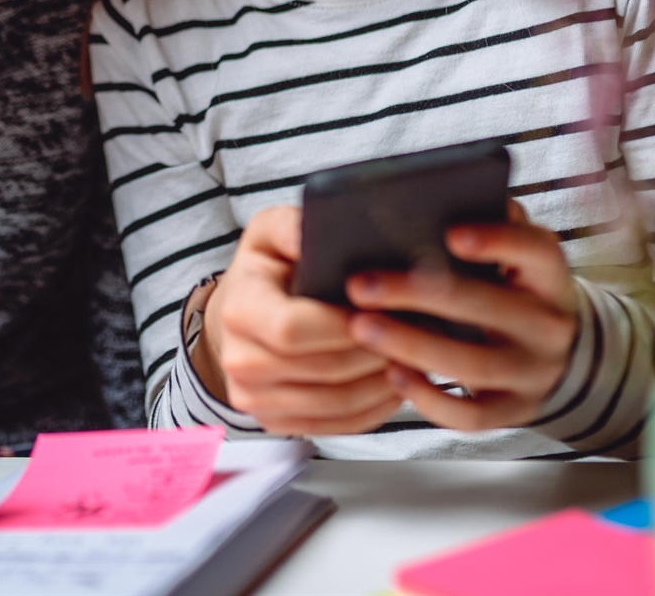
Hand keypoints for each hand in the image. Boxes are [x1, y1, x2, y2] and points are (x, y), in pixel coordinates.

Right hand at [194, 205, 416, 435]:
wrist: (240, 317)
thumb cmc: (266, 270)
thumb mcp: (272, 233)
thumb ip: (293, 228)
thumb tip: (313, 236)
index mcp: (238, 310)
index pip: (291, 330)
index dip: (341, 326)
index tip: (378, 309)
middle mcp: (240, 362)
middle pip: (324, 370)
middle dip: (375, 351)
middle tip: (415, 333)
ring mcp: (255, 400)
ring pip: (337, 403)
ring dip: (383, 383)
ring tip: (412, 355)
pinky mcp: (276, 423)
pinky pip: (338, 426)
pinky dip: (375, 408)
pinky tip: (397, 382)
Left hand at [343, 202, 579, 430]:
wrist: (558, 354)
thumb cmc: (514, 289)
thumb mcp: (516, 256)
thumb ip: (488, 225)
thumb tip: (434, 199)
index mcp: (549, 276)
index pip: (535, 251)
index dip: (498, 241)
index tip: (449, 234)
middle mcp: (549, 325)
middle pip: (488, 309)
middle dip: (419, 295)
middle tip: (360, 285)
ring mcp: (534, 373)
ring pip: (473, 364)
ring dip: (412, 346)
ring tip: (361, 328)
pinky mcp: (514, 411)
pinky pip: (471, 416)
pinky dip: (429, 398)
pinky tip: (392, 374)